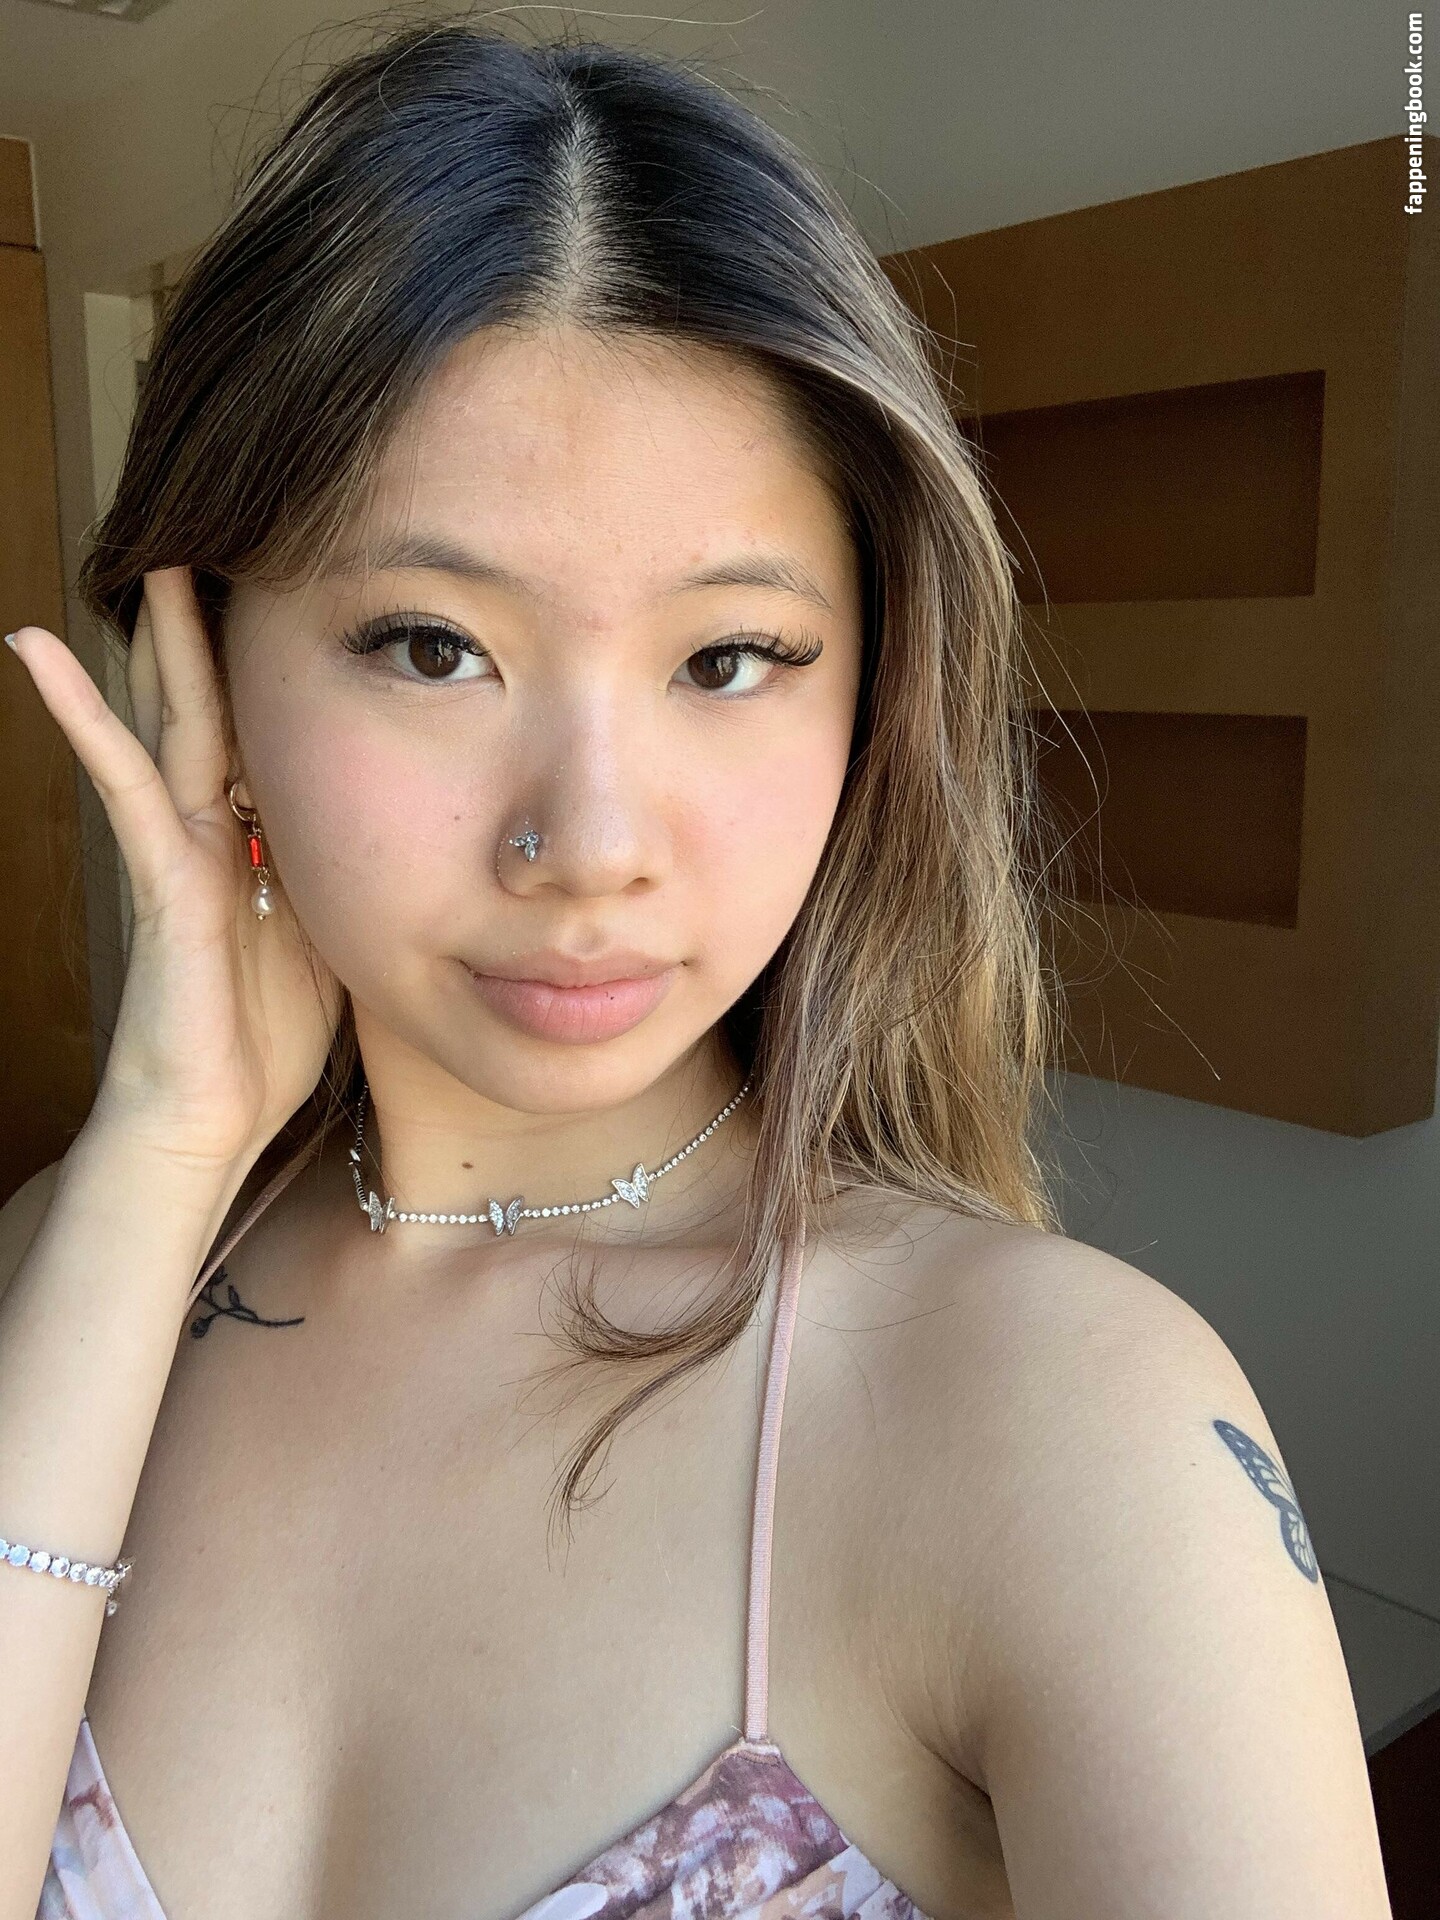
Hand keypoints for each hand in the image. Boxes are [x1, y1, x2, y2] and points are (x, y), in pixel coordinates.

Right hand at [7, 568, 342, 1172]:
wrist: (211, 1119)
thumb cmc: (266, 1038)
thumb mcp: (334, 935)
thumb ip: (351, 873)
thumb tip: (417, 829)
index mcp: (263, 839)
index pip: (275, 728)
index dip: (287, 663)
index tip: (314, 586)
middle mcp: (215, 829)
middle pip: (221, 705)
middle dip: (221, 627)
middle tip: (225, 533)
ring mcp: (178, 846)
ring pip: (174, 721)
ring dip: (162, 640)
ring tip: (149, 550)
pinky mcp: (156, 877)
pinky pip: (120, 782)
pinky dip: (80, 714)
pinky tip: (36, 649)